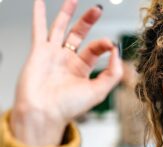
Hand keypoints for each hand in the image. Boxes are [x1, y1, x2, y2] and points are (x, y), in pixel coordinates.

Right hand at [10, 0, 122, 146]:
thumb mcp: (99, 91)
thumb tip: (117, 52)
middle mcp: (68, 60)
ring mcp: (53, 54)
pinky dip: (38, 15)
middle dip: (88, 20)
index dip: (105, 44)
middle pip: (80, 34)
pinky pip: (39, 29)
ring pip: (61, 28)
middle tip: (98, 8)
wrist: (44, 113)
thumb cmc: (68, 107)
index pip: (96, 48)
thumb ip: (112, 73)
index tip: (111, 44)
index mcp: (82, 69)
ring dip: (67, 12)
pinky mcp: (39, 52)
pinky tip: (40, 2)